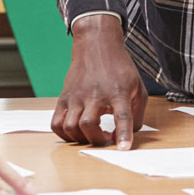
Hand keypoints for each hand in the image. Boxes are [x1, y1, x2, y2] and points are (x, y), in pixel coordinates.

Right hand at [51, 15, 146, 149]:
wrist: (98, 46)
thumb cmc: (120, 68)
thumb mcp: (137, 86)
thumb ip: (137, 112)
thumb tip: (129, 135)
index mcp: (119, 90)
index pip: (122, 115)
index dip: (123, 133)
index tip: (124, 148)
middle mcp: (96, 93)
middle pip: (89, 124)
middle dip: (97, 140)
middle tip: (107, 139)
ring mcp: (77, 96)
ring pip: (71, 126)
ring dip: (81, 139)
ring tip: (92, 136)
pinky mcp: (63, 97)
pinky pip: (56, 123)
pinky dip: (64, 134)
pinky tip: (76, 132)